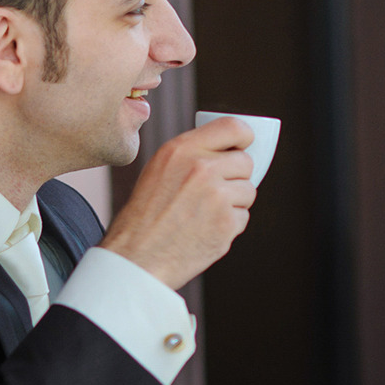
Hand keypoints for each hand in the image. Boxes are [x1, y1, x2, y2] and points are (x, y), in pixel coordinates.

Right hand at [99, 116, 256, 288]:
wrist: (137, 256)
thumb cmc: (146, 215)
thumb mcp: (160, 169)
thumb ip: (193, 155)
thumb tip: (232, 151)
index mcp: (182, 149)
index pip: (232, 127)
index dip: (245, 136)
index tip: (245, 145)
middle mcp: (202, 168)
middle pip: (246, 162)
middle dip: (236, 176)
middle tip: (214, 192)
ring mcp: (217, 196)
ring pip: (248, 190)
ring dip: (234, 202)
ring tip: (204, 213)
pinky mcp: (227, 222)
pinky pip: (243, 216)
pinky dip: (229, 225)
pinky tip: (205, 229)